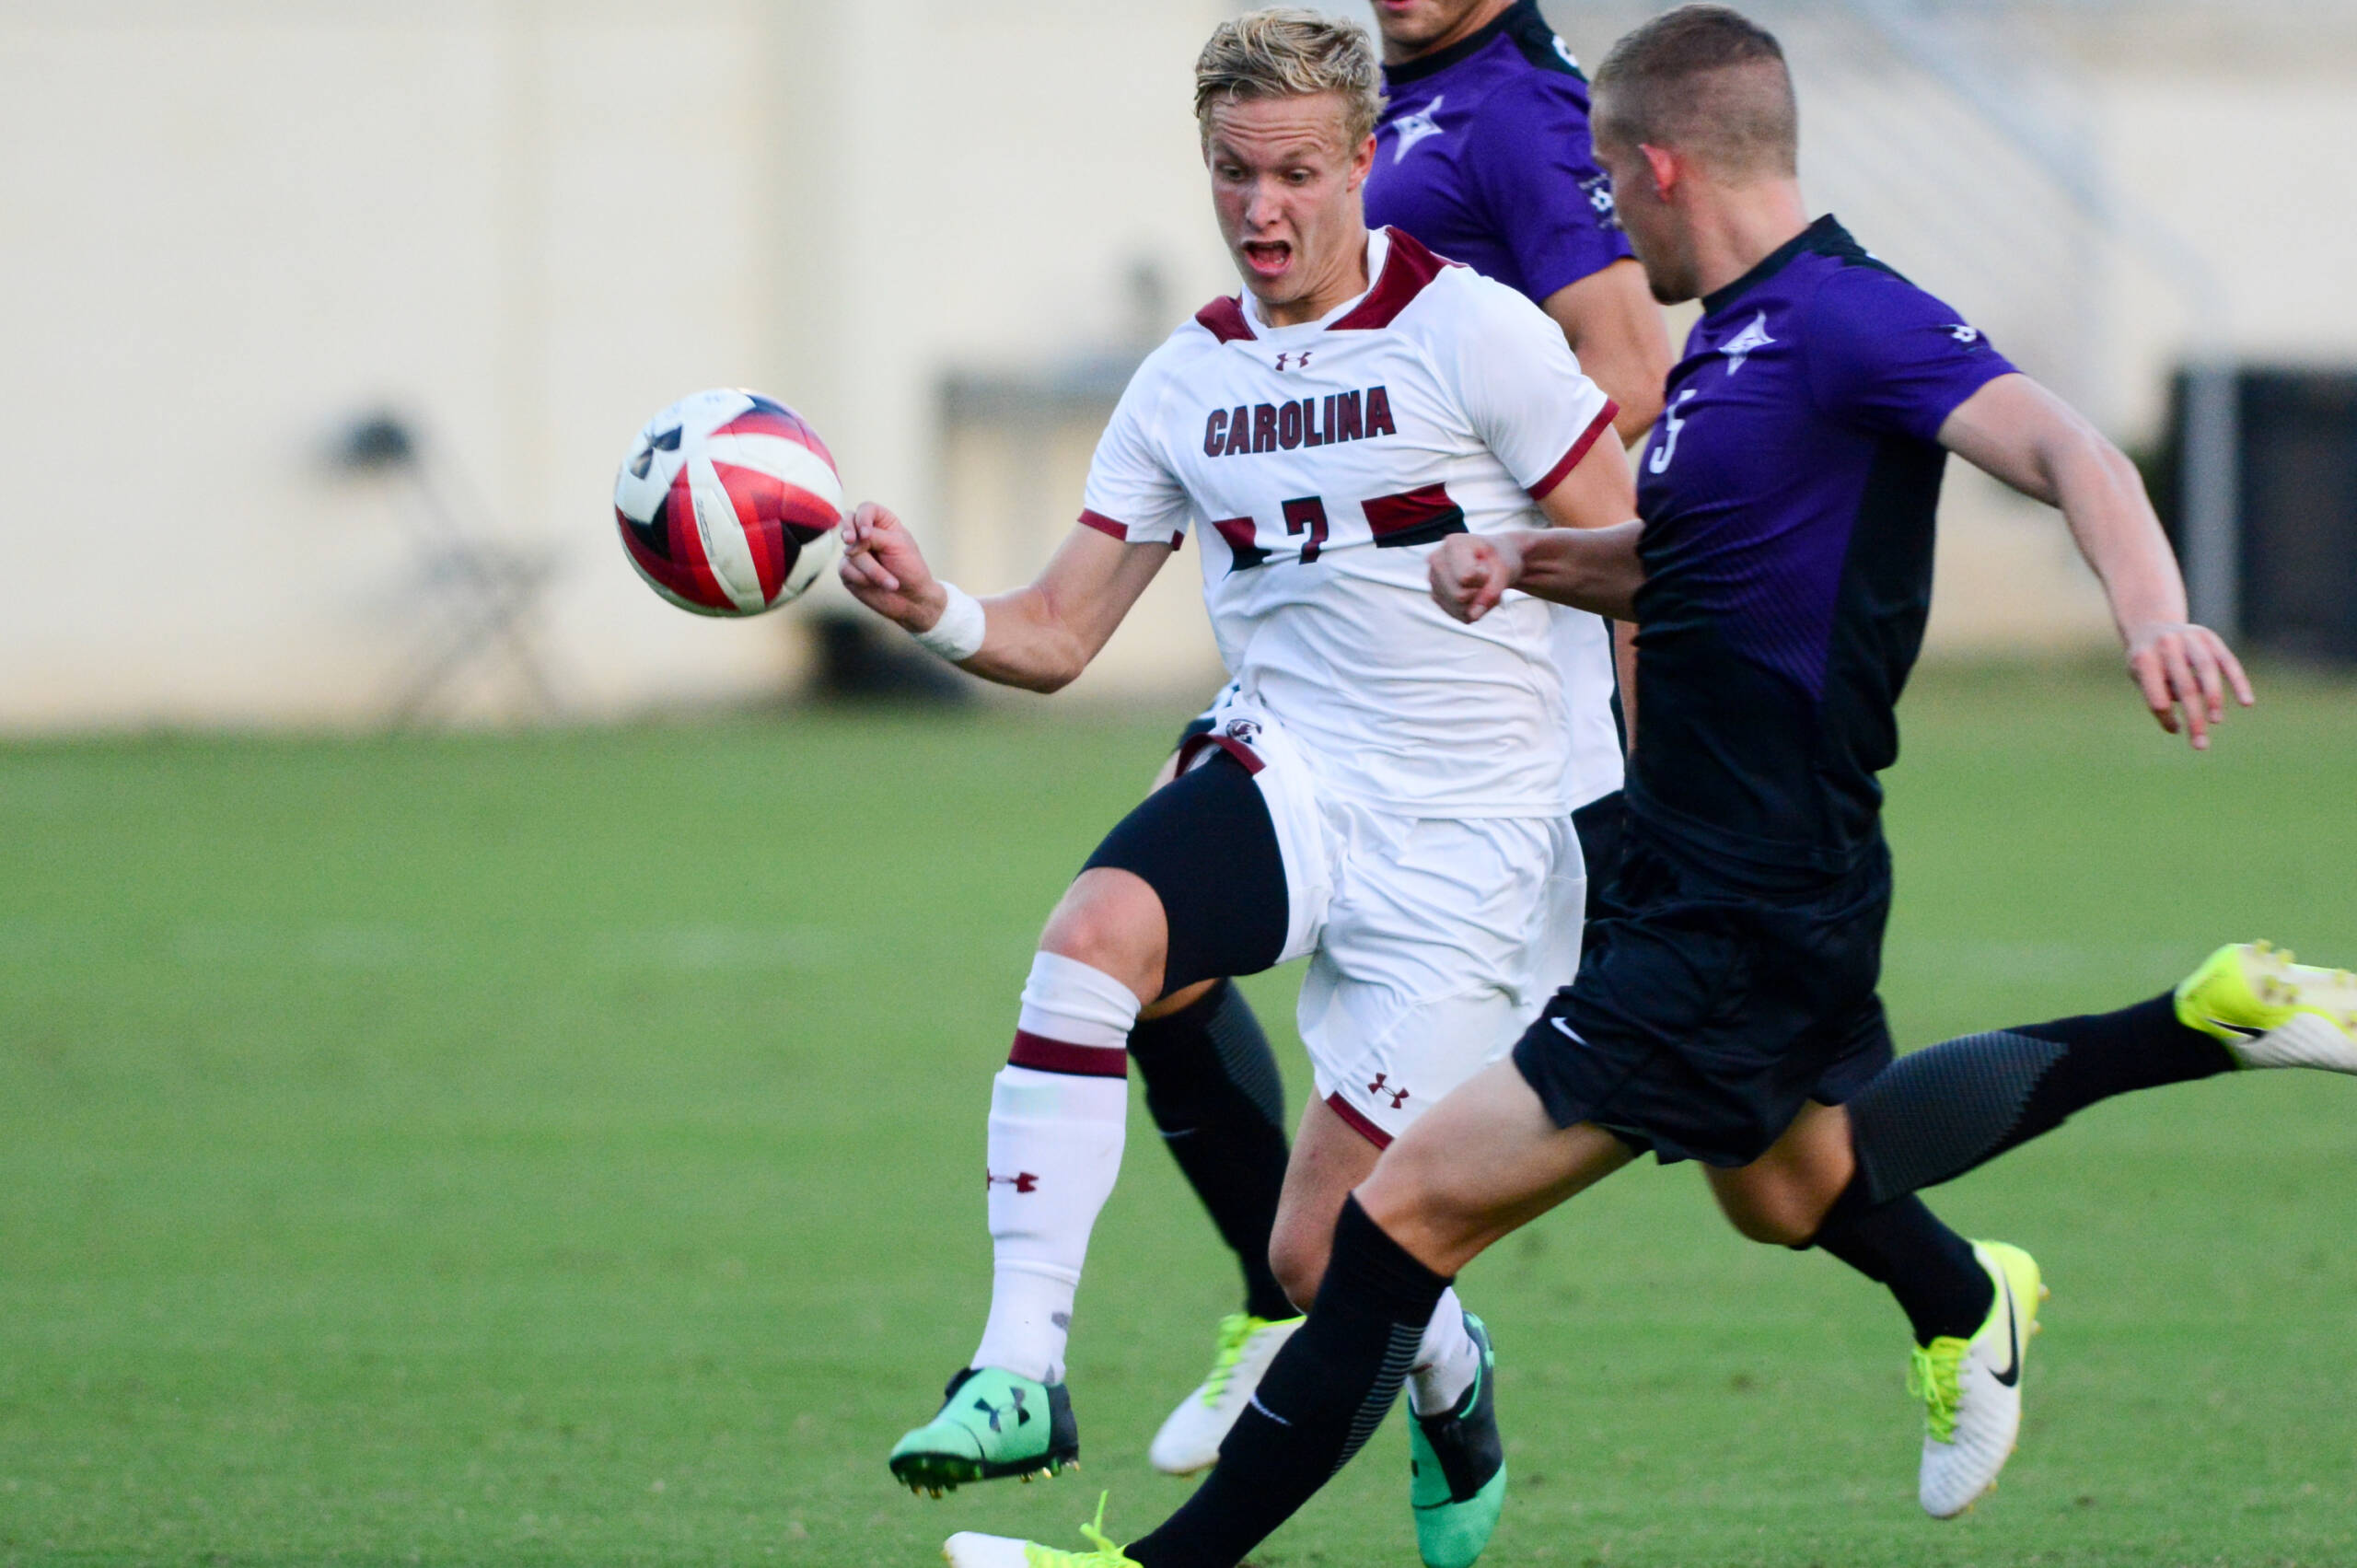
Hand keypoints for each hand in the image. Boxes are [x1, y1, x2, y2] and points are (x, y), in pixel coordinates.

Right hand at [836, 502, 945, 631]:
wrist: (912, 599)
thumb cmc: (910, 569)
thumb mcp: (897, 545)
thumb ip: (873, 536)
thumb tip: (848, 543)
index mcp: (883, 523)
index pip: (866, 509)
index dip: (862, 518)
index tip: (866, 534)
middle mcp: (866, 535)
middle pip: (848, 522)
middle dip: (849, 531)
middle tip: (850, 540)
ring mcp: (855, 553)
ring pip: (849, 551)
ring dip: (871, 569)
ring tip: (890, 582)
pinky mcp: (849, 571)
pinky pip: (846, 569)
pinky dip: (863, 578)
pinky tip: (875, 585)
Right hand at [1429, 533, 1522, 623]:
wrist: (1495, 561)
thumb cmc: (1500, 559)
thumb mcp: (1505, 571)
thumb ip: (1492, 592)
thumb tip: (1473, 616)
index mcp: (1453, 544)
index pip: (1466, 578)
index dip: (1484, 579)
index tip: (1487, 567)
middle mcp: (1436, 560)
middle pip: (1459, 596)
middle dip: (1480, 593)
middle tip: (1487, 579)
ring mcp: (1433, 579)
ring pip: (1457, 608)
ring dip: (1478, 602)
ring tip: (1482, 586)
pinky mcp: (1436, 595)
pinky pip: (1458, 615)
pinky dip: (1472, 609)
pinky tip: (1475, 594)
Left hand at [2124, 620, 2253, 749]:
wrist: (2151, 626)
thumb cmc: (2146, 662)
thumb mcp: (2140, 677)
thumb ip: (2159, 695)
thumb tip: (2182, 723)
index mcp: (2144, 659)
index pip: (2158, 697)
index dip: (2166, 717)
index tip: (2175, 730)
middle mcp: (2167, 645)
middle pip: (2184, 687)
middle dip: (2194, 718)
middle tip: (2200, 745)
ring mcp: (2190, 638)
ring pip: (2207, 671)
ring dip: (2214, 699)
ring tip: (2216, 721)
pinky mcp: (2209, 637)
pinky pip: (2228, 661)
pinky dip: (2238, 682)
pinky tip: (2247, 702)